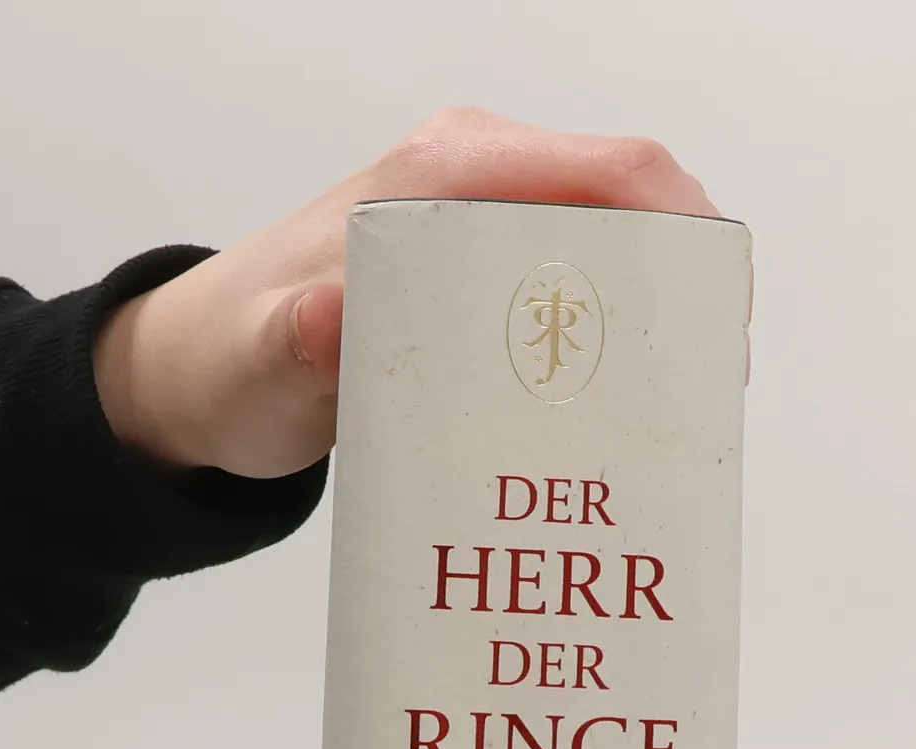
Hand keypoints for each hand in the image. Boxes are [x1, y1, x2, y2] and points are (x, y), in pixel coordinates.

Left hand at [91, 106, 721, 479]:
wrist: (205, 369)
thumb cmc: (235, 362)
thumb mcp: (260, 369)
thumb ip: (290, 346)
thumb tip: (326, 316)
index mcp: (443, 173)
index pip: (604, 171)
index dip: (681, 239)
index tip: (710, 332)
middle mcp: (476, 179)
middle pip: (632, 202)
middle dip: (686, 285)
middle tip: (706, 390)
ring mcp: (485, 221)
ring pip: (617, 241)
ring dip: (659, 315)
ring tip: (677, 408)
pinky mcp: (486, 269)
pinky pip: (583, 276)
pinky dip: (620, 330)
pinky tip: (626, 405)